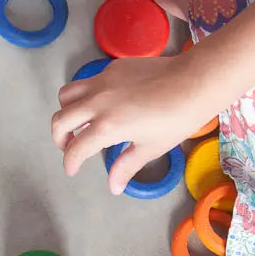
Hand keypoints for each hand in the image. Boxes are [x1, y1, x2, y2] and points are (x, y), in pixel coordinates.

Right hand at [50, 53, 220, 193]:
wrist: (194, 81)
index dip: (70, 162)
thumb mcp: (152, 148)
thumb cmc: (177, 119)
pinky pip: (89, 81)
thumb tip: (113, 187)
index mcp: (107, 126)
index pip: (76, 148)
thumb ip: (126, 166)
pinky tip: (106, 104)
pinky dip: (87, 95)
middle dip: (59, 137)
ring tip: (80, 122)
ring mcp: (103, 81)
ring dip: (67, 111)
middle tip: (70, 147)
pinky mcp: (112, 68)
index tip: (72, 169)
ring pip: (67, 94)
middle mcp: (97, 102)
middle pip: (60, 119)